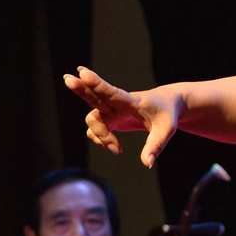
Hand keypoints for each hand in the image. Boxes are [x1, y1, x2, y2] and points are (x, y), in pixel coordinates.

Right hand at [63, 67, 181, 167]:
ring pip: (93, 120)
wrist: (167, 105)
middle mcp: (118, 104)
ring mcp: (112, 111)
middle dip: (81, 89)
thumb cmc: (167, 114)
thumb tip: (147, 163)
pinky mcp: (111, 118)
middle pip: (95, 97)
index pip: (113, 92)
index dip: (97, 84)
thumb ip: (156, 145)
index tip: (84, 73)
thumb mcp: (167, 129)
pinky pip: (95, 130)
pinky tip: (116, 148)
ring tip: (118, 150)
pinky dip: (101, 140)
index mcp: (132, 101)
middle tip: (67, 79)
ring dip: (100, 136)